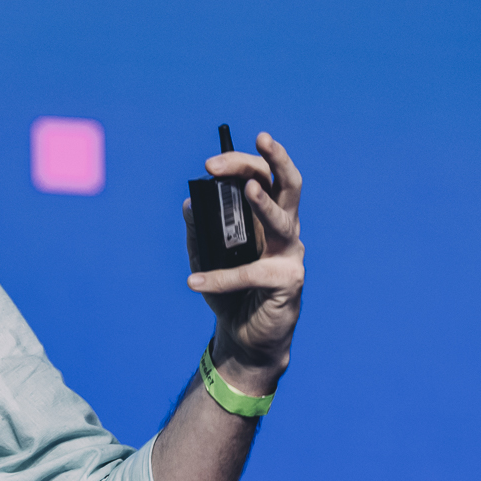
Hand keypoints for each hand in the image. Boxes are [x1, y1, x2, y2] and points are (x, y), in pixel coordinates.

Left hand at [182, 132, 303, 388]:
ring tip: (246, 190)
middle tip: (253, 143)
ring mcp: (290, 254)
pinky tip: (195, 281)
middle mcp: (285, 230)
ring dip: (264, 204)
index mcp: (267, 218)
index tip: (210, 164)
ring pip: (284, 220)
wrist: (245, 337)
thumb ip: (199, 232)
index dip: (241, 164)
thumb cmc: (230, 294)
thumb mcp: (206, 258)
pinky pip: (252, 273)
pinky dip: (222, 278)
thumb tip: (189, 203)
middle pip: (287, 185)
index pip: (262, 178)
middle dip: (271, 160)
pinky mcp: (288, 281)